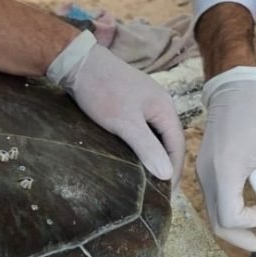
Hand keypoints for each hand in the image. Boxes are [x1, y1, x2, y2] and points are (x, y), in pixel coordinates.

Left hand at [47, 31, 183, 180]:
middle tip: (157, 191)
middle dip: (165, 164)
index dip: (174, 171)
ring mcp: (144, 101)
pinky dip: (140, 144)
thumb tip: (167, 174)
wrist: (77, 61)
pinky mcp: (127, 101)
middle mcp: (159, 104)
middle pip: (168, 140)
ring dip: (152, 155)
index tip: (166, 195)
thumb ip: (147, 147)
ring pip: (154, 134)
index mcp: (164, 108)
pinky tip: (131, 155)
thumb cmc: (102, 90)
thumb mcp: (125, 122)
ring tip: (145, 178)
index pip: (178, 146)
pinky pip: (141, 127)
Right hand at [196, 67, 255, 252]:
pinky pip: (217, 204)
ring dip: (243, 229)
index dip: (254, 224)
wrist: (232, 94)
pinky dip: (237, 213)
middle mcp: (207, 179)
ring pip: (216, 218)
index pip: (230, 218)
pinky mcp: (205, 174)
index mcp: (223, 172)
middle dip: (249, 240)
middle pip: (219, 226)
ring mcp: (203, 177)